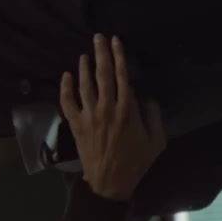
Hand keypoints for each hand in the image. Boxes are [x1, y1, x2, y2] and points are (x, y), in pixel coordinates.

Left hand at [59, 34, 166, 200]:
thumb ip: (155, 116)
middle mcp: (107, 108)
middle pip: (103, 74)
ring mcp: (89, 116)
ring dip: (84, 67)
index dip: (119, 56)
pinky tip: (67, 75)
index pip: (122, 76)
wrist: (110, 183)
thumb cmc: (135, 163)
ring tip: (85, 54)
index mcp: (127, 110)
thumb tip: (148, 96)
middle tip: (98, 37)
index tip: (116, 41)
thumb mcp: (156, 142)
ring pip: (85, 85)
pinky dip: (65, 88)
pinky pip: (68, 102)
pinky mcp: (76, 125)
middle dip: (101, 53)